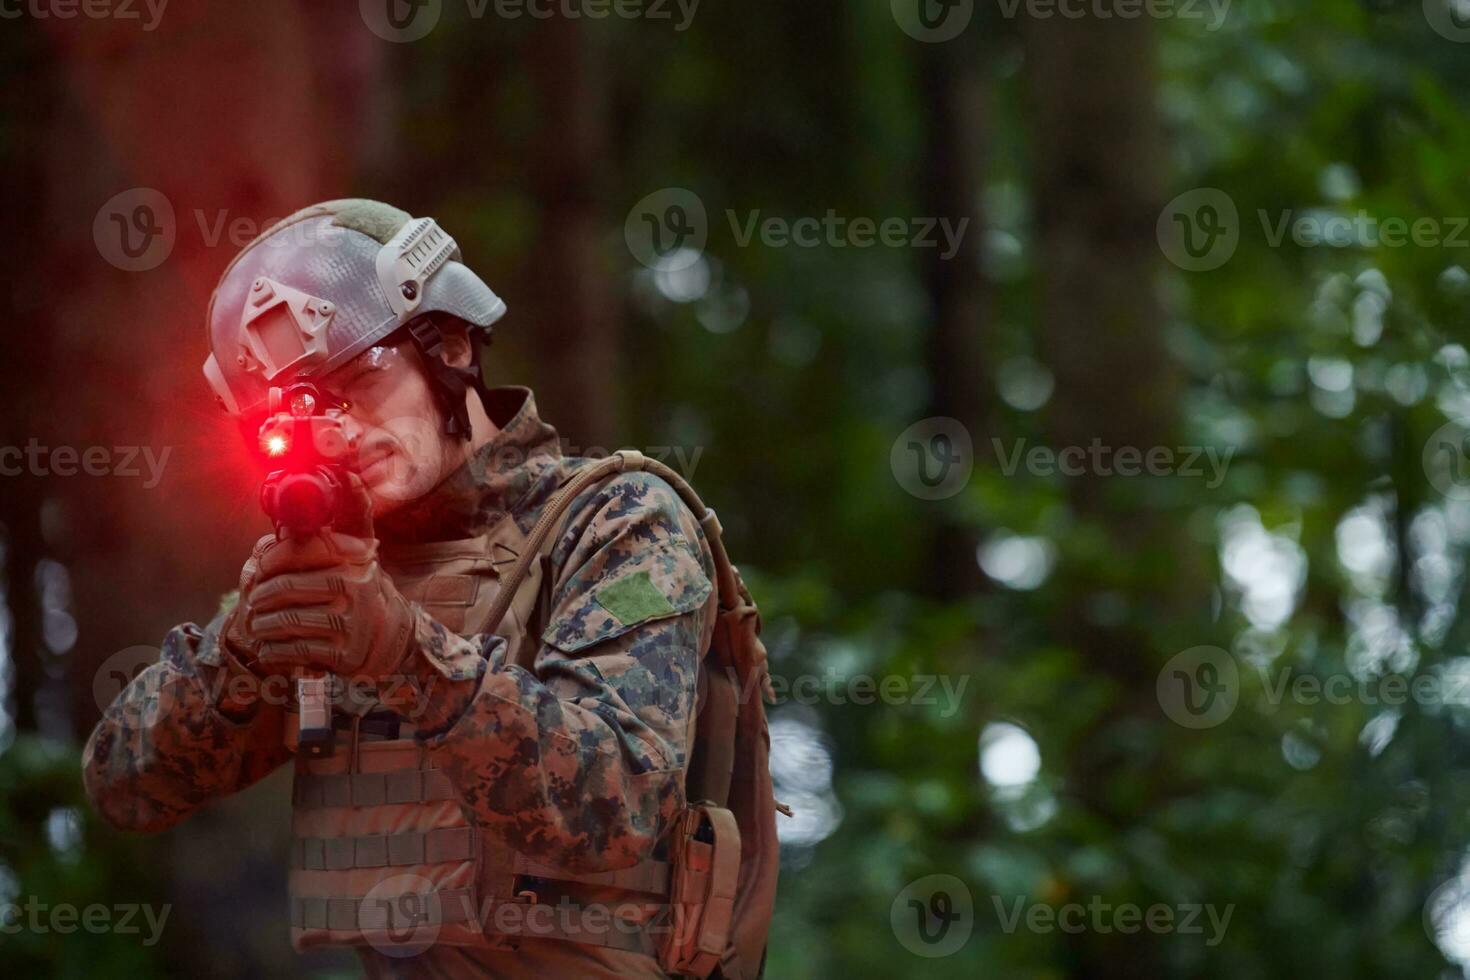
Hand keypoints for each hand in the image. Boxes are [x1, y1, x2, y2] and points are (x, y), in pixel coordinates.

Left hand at [231, 472, 415, 685]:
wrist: (388, 636)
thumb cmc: (359, 586)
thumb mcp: (358, 550)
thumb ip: (349, 513)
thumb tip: (348, 473)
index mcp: (356, 558)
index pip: (307, 549)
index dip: (274, 557)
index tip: (259, 564)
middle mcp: (355, 588)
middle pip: (288, 588)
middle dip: (261, 595)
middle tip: (252, 598)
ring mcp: (349, 623)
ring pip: (286, 621)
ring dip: (263, 624)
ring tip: (256, 622)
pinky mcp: (342, 653)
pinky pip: (293, 650)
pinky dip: (273, 650)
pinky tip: (268, 647)